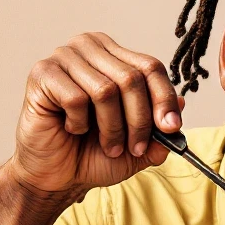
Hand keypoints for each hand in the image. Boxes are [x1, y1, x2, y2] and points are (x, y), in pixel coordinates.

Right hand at [8, 32, 184, 201]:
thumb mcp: (139, 147)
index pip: (151, 67)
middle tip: (133, 148)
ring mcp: (64, 57)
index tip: (170, 127)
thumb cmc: (93, 154)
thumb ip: (161, 130)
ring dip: (111, 128)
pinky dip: (79, 123)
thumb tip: (181, 103)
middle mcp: (90, 48)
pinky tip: (71, 128)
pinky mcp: (42, 73)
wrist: (57, 176)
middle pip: (132, 78)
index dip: (164, 99)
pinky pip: (75, 98)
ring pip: (105, 90)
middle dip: (139, 122)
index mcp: (115, 56)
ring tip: (107, 145)